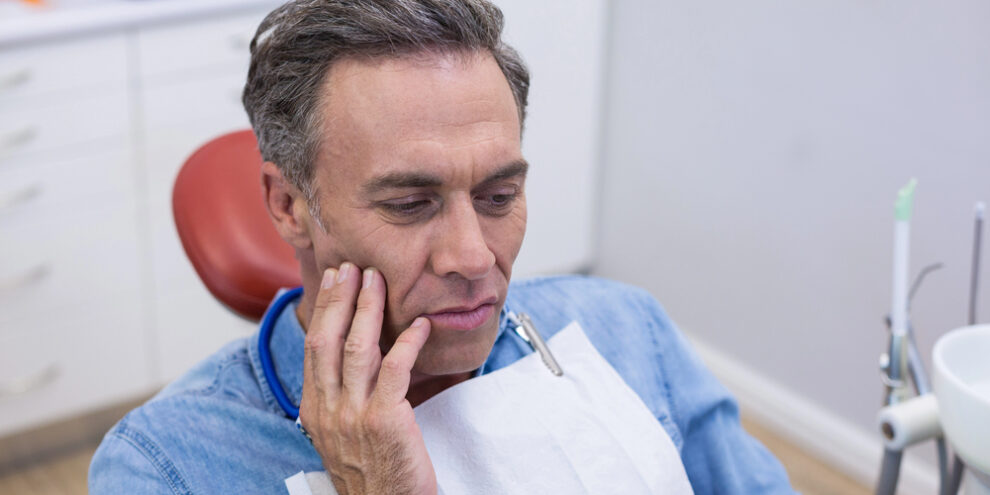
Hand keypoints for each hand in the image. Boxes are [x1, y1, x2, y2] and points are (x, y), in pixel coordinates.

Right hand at [299, 262, 436, 494]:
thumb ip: (342, 399)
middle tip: (351, 267)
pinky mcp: (386, 421)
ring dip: (367, 310)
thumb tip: (351, 362)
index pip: (314, 349)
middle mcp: (329, 410)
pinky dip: (407, 342)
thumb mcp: (344, 436)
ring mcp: (355, 415)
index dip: (325, 310)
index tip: (334, 281)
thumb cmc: (373, 476)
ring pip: (358, 349)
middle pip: (328, 340)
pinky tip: (420, 325)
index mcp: (315, 411)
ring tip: (377, 280)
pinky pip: (396, 370)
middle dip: (340, 298)